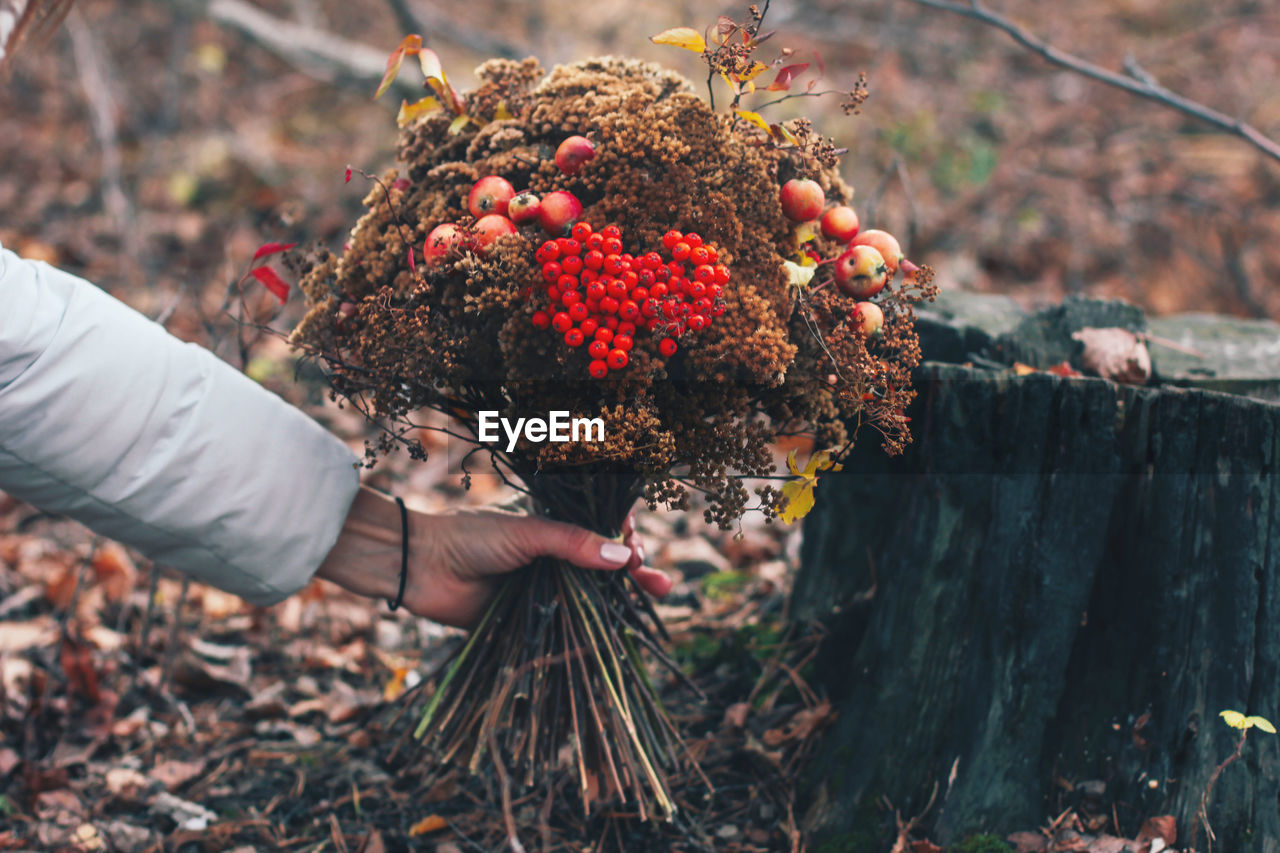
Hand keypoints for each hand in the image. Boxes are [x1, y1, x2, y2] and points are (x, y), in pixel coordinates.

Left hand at [315, 486, 671, 627]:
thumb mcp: (528, 534)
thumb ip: (574, 545)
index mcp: (554, 528)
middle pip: (606, 567)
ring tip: (653, 600)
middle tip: (660, 584)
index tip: (639, 551)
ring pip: (591, 599)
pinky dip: (589, 635)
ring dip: (621, 603)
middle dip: (637, 573)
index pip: (604, 531)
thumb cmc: (471, 538)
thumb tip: (625, 558)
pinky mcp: (528, 619)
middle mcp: (553, 558)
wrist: (420, 568)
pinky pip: (565, 629)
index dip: (627, 540)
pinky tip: (613, 639)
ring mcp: (543, 589)